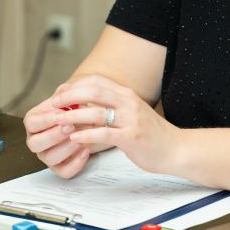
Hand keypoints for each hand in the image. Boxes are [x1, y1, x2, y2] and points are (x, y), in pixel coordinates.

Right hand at [24, 83, 90, 178]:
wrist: (85, 119)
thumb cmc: (72, 108)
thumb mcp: (68, 96)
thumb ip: (66, 92)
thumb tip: (67, 89)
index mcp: (34, 123)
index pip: (32, 123)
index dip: (46, 120)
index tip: (62, 114)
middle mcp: (37, 141)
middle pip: (35, 144)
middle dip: (53, 135)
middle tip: (70, 127)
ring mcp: (47, 155)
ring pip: (49, 158)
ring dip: (65, 149)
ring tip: (80, 139)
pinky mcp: (60, 167)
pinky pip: (64, 172)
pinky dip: (75, 164)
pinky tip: (86, 151)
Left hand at [51, 75, 179, 173]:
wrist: (176, 148)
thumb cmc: (152, 134)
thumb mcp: (132, 114)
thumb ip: (114, 107)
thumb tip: (87, 106)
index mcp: (128, 95)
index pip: (98, 81)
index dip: (77, 85)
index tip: (61, 93)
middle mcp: (129, 102)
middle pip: (94, 90)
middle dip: (70, 96)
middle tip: (53, 104)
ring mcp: (131, 119)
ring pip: (96, 111)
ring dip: (73, 116)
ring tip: (57, 122)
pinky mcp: (131, 137)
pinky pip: (104, 133)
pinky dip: (86, 134)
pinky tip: (74, 138)